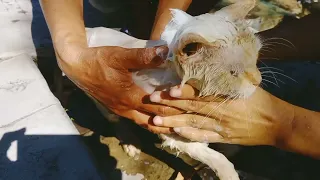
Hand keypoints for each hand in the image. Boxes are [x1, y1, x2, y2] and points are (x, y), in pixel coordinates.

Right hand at [57, 44, 183, 133]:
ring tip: (175, 127)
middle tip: (187, 122)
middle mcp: (126, 109)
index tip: (190, 108)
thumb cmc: (99, 61)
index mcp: (130, 98)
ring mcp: (120, 111)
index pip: (159, 108)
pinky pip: (136, 120)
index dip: (176, 109)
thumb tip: (166, 52)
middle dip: (171, 122)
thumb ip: (144, 56)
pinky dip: (149, 121)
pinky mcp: (116, 108)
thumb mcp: (121, 56)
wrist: (78, 67)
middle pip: (153, 122)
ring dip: (160, 125)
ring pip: (144, 123)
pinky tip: (155, 119)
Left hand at [149, 85, 293, 145]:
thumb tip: (211, 64)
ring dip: (173, 122)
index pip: (200, 94)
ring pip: (192, 124)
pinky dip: (189, 135)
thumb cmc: (261, 99)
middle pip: (191, 108)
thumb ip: (228, 76)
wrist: (276, 123)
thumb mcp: (247, 83)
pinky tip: (175, 132)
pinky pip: (203, 136)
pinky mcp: (222, 138)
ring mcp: (220, 127)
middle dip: (170, 104)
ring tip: (155, 120)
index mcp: (226, 96)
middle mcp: (220, 112)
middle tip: (151, 100)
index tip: (167, 90)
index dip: (183, 92)